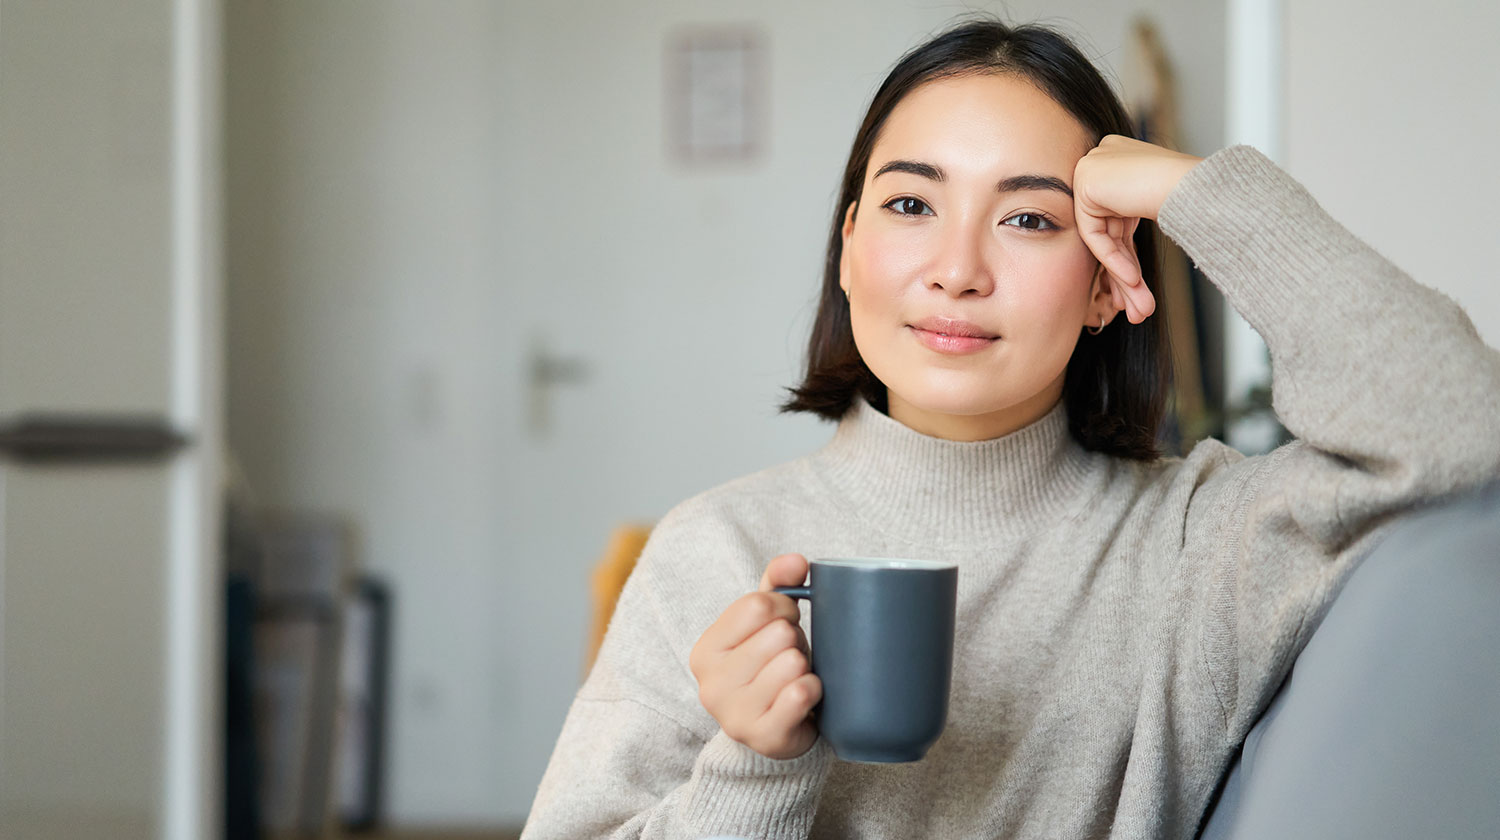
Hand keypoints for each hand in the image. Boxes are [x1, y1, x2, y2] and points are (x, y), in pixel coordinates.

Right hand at [689, 553, 821, 759]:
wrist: (777, 729)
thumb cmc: (770, 666)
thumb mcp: (767, 622)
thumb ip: (778, 584)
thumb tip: (797, 561)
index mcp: (706, 651)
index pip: (758, 605)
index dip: (784, 608)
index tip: (785, 623)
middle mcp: (711, 685)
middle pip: (778, 635)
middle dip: (795, 641)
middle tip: (789, 658)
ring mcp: (735, 716)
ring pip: (792, 664)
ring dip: (805, 668)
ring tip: (794, 678)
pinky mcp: (764, 738)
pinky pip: (801, 695)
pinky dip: (814, 690)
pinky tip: (806, 696)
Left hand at [1072, 135, 1202, 323]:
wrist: (1194, 184)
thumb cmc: (1194, 195)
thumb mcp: (1157, 210)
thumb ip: (1133, 225)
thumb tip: (1127, 262)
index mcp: (1121, 160)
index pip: (1118, 219)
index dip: (1129, 257)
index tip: (1138, 286)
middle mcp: (1103, 161)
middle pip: (1112, 231)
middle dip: (1125, 273)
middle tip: (1136, 306)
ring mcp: (1091, 169)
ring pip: (1104, 238)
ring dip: (1123, 277)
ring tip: (1139, 310)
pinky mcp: (1086, 184)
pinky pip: (1094, 234)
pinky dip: (1113, 261)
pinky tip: (1132, 282)